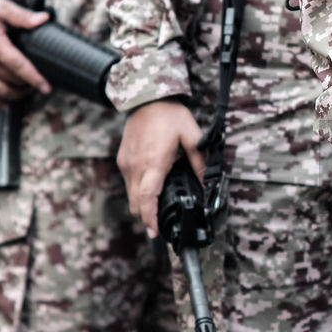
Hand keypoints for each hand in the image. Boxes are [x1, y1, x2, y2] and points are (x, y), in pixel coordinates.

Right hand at [0, 0, 50, 106]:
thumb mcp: (0, 9)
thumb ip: (22, 16)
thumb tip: (43, 19)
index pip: (19, 67)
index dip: (35, 79)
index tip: (46, 88)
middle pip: (11, 81)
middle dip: (28, 85)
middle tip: (39, 84)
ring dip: (15, 94)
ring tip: (27, 91)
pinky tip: (6, 104)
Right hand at [117, 99, 205, 238]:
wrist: (147, 98)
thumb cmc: (170, 116)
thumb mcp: (192, 137)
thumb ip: (200, 162)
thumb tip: (208, 184)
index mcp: (153, 163)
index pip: (148, 198)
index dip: (151, 218)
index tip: (156, 233)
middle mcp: (136, 166)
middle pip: (136, 203)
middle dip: (147, 218)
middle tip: (160, 228)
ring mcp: (126, 163)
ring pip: (131, 195)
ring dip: (142, 205)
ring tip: (158, 211)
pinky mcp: (123, 159)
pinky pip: (129, 183)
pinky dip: (139, 192)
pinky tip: (153, 190)